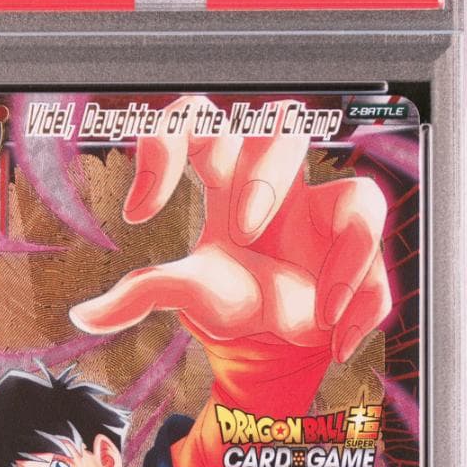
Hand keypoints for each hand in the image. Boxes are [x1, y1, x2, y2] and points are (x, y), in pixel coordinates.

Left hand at [69, 96, 390, 362]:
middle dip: (267, 173)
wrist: (276, 344)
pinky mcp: (359, 255)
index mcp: (228, 180)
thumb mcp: (189, 294)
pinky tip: (336, 340)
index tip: (138, 210)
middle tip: (243, 229)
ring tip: (318, 307)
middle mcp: (280, 186)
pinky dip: (364, 303)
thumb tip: (85, 316)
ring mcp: (326, 216)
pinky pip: (381, 267)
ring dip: (345, 248)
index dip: (169, 142)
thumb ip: (141, 294)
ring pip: (359, 191)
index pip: (202, 121)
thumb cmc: (235, 302)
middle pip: (286, 128)